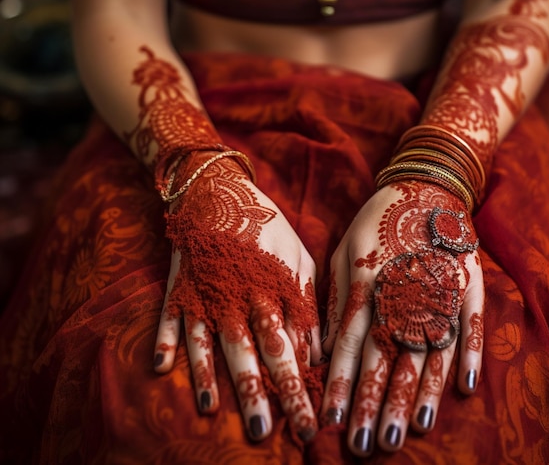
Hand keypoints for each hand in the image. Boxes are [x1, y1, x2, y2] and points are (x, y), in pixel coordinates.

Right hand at [152, 153, 322, 442]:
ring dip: (208, 376)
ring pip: (207, 338)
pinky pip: (168, 315)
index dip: (298, 386)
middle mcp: (238, 293)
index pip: (287, 346)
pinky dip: (163, 339)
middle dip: (258, 393)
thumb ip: (306, 302)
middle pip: (250, 349)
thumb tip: (316, 353)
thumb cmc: (266, 224)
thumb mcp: (298, 256)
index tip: (307, 423)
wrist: (220, 187)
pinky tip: (159, 369)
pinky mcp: (177, 283)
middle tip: (262, 433)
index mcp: (272, 287)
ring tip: (210, 410)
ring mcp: (204, 288)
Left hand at [321, 181, 483, 456]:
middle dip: (378, 404)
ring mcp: (438, 289)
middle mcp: (401, 292)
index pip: (349, 346)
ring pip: (429, 351)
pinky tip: (466, 390)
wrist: (422, 185)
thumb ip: (337, 297)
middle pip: (389, 358)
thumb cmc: (375, 222)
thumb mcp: (343, 250)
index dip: (340, 386)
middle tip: (369, 446)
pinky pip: (470, 325)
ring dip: (421, 394)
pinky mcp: (467, 284)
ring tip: (413, 431)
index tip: (332, 423)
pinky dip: (469, 356)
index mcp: (366, 284)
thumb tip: (326, 346)